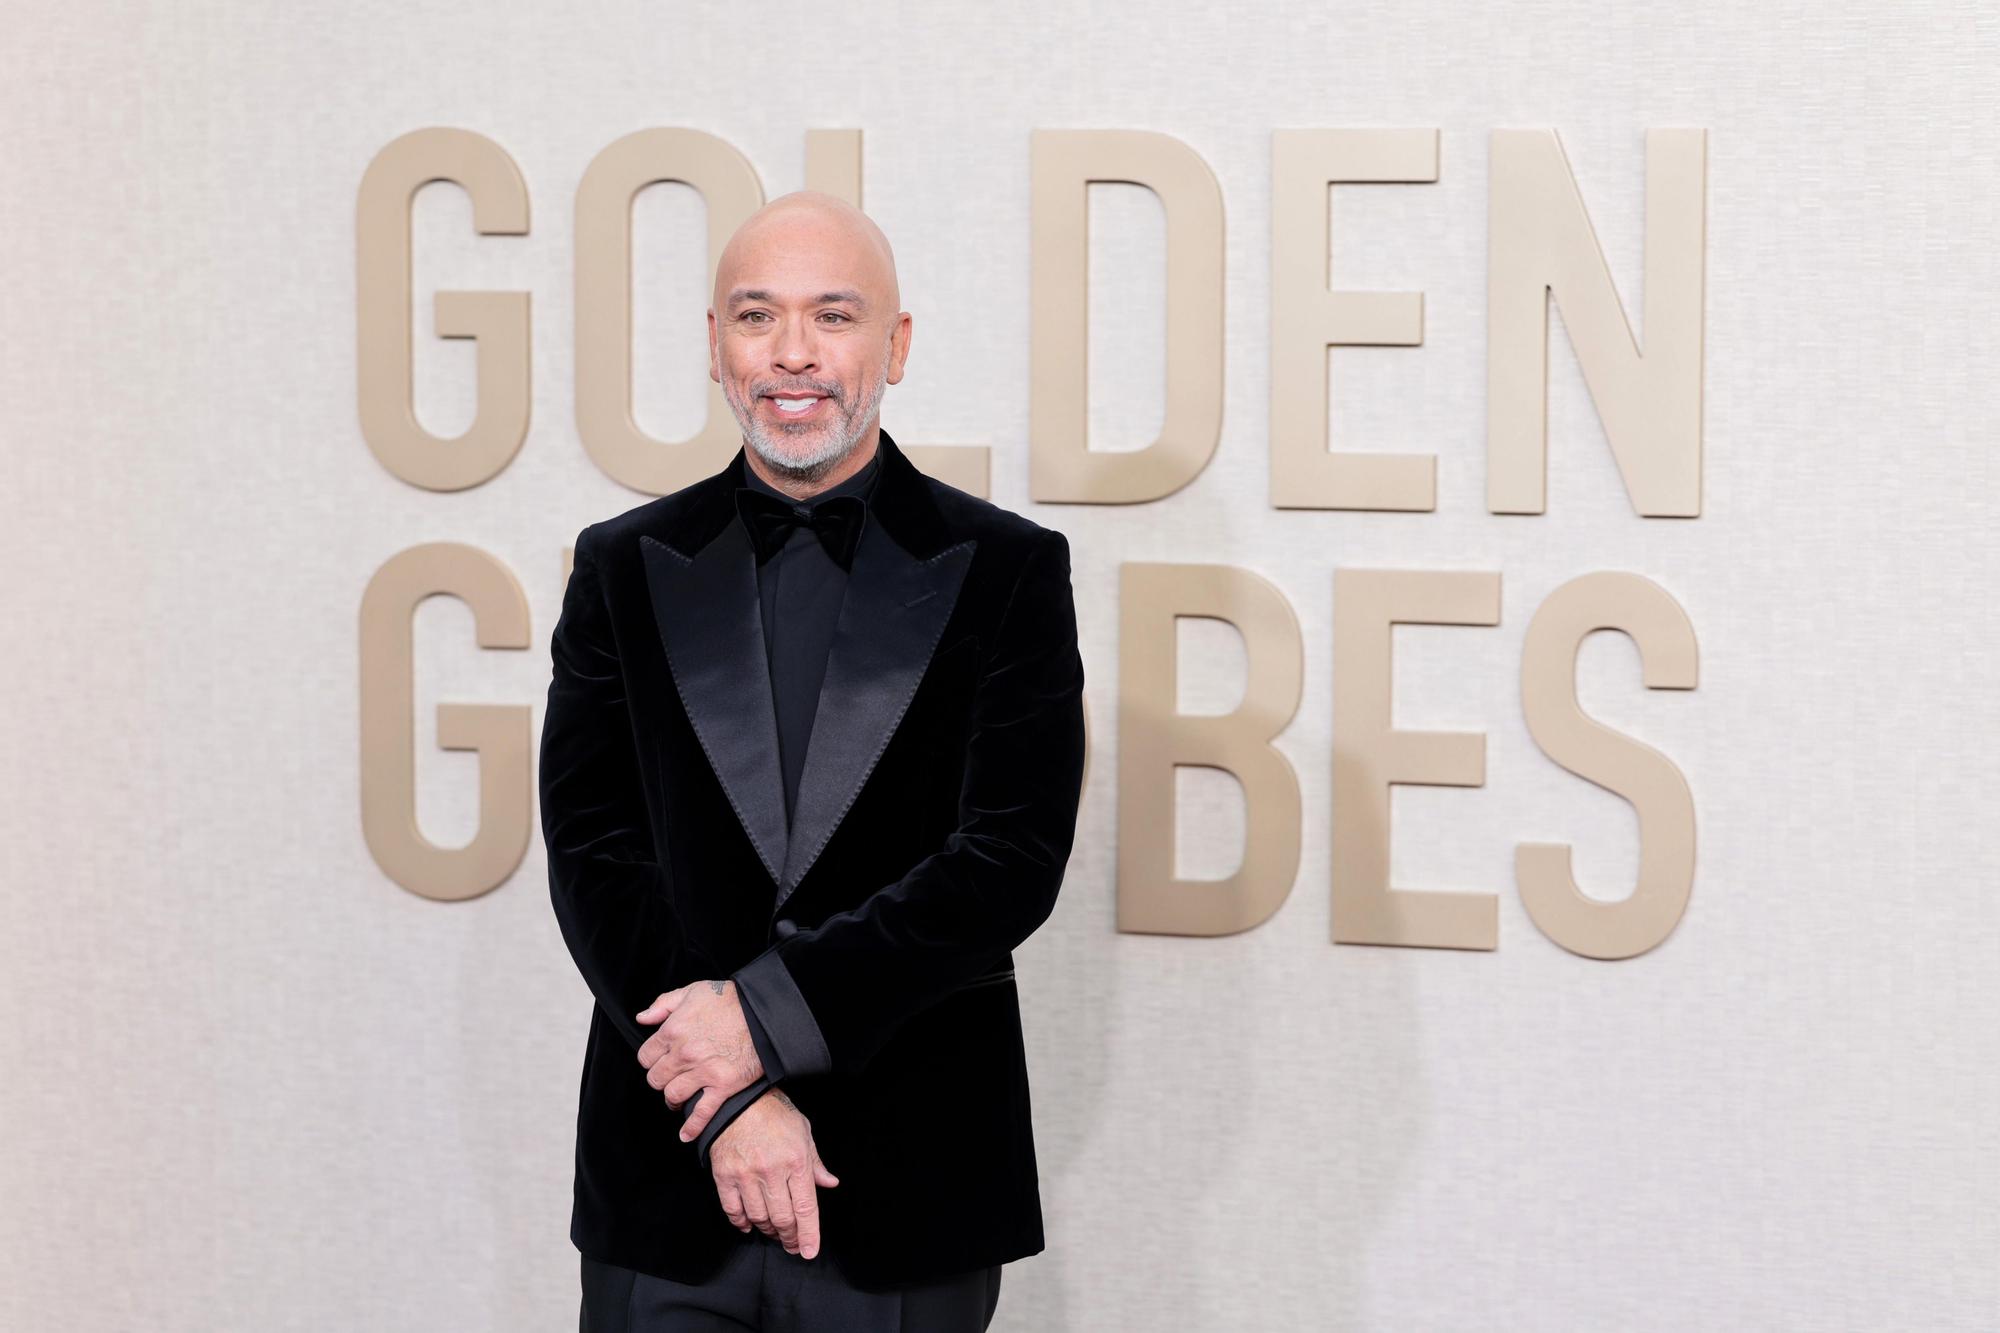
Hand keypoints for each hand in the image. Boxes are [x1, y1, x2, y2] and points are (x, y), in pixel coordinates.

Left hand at [635, 980, 762, 1142]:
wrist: (765, 1013)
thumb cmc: (731, 1000)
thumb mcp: (694, 991)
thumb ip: (664, 1004)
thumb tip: (642, 1018)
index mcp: (674, 1030)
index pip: (645, 1057)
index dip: (652, 1060)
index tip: (660, 1061)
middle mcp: (684, 1053)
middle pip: (656, 1079)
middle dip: (661, 1080)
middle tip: (669, 1079)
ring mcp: (703, 1072)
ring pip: (673, 1096)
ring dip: (672, 1100)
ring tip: (677, 1099)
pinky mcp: (723, 1086)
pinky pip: (701, 1113)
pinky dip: (692, 1128)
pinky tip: (686, 1134)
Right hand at [708, 1088, 839, 1258]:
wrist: (738, 1098)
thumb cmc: (774, 1114)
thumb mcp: (803, 1132)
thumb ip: (816, 1163)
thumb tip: (830, 1184)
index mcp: (796, 1161)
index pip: (805, 1209)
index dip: (809, 1235)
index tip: (810, 1251)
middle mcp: (772, 1171)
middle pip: (783, 1219)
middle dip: (790, 1237)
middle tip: (792, 1244)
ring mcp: (746, 1175)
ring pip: (759, 1218)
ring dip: (768, 1230)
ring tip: (774, 1231)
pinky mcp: (724, 1176)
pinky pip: (733, 1210)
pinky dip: (741, 1222)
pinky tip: (748, 1225)